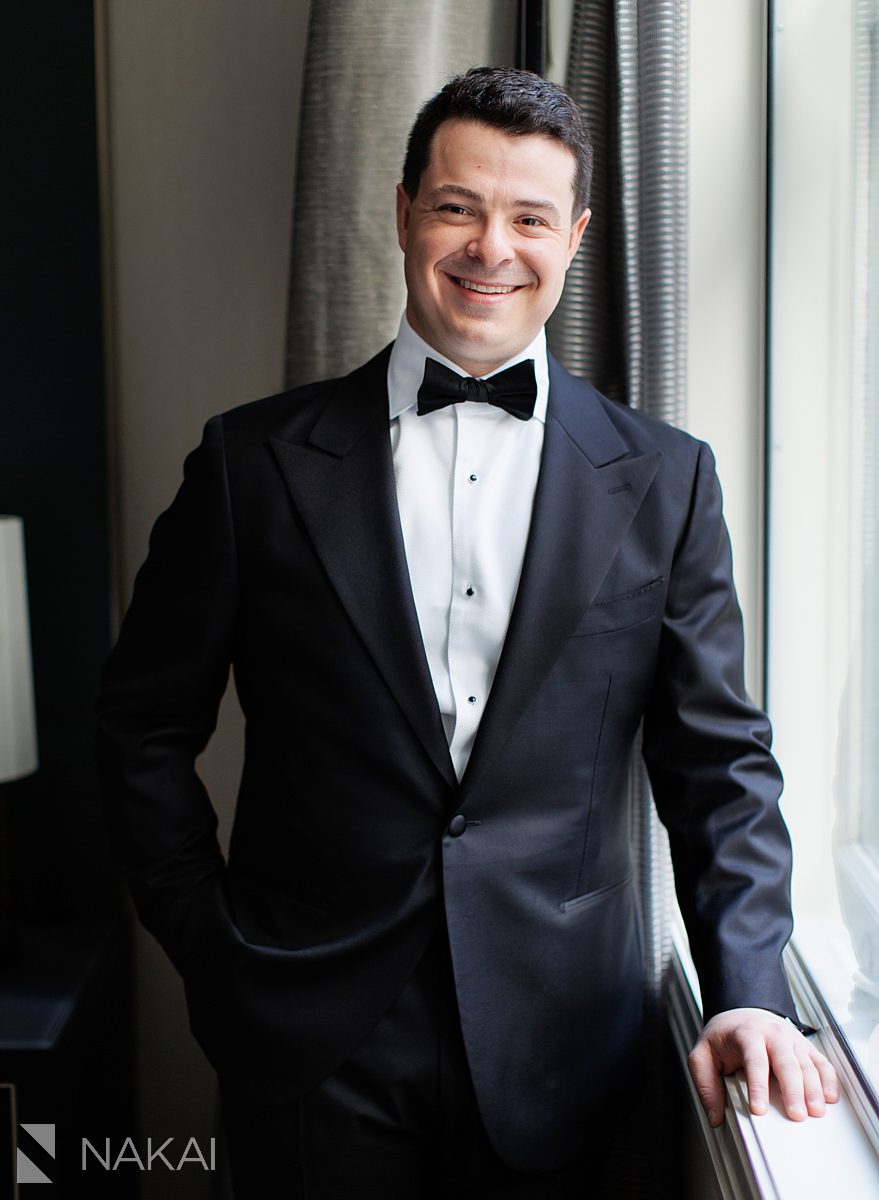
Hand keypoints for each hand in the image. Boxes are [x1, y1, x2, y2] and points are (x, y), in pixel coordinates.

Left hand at [688, 1007, 838, 1126]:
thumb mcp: (703, 1055)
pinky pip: (821, 1062)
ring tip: (815, 1111)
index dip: (757, 1086)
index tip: (758, 1109)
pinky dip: (828, 1079)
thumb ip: (706, 1085)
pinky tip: (829, 1097)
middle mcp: (772, 1035)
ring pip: (806, 1064)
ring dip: (813, 1088)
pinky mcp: (805, 1048)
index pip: (754, 1060)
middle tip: (796, 1114)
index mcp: (746, 1035)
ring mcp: (792, 1040)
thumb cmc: (724, 1037)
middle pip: (786, 1062)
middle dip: (793, 1089)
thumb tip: (715, 1116)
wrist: (741, 1012)